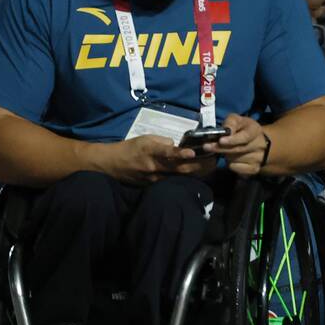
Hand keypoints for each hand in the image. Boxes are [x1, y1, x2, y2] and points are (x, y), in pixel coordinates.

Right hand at [98, 135, 216, 183]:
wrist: (111, 164)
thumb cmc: (129, 148)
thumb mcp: (145, 138)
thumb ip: (162, 141)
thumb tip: (176, 146)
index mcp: (150, 151)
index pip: (167, 152)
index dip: (179, 153)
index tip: (191, 153)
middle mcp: (153, 166)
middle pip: (178, 168)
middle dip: (197, 166)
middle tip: (213, 161)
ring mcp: (153, 178)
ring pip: (177, 176)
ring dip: (193, 172)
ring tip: (210, 168)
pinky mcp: (152, 185)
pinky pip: (170, 181)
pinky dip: (182, 178)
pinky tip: (194, 175)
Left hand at [204, 113, 268, 176]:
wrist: (259, 142)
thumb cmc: (243, 129)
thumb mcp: (237, 120)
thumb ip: (231, 122)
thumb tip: (226, 131)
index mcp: (255, 130)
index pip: (245, 136)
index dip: (233, 139)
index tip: (221, 140)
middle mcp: (259, 145)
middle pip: (238, 149)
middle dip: (221, 148)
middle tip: (206, 147)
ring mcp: (258, 158)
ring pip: (235, 160)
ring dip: (226, 156)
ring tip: (224, 151)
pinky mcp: (254, 169)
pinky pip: (237, 169)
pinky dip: (231, 165)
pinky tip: (231, 159)